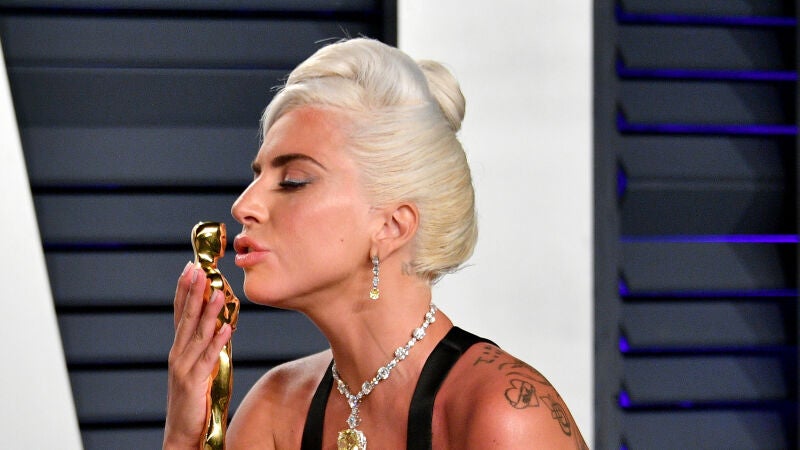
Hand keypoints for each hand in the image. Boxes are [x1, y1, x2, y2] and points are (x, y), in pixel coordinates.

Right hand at [164, 262, 232, 448]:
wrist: (184, 432)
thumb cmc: (195, 399)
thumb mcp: (200, 367)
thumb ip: (207, 346)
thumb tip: (222, 324)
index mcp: (179, 349)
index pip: (181, 313)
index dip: (185, 290)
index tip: (190, 268)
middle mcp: (178, 354)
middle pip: (186, 318)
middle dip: (193, 292)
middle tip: (198, 270)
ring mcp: (184, 368)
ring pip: (198, 335)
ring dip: (208, 312)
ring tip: (217, 292)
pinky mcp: (195, 383)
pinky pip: (208, 358)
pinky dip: (218, 342)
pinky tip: (227, 328)